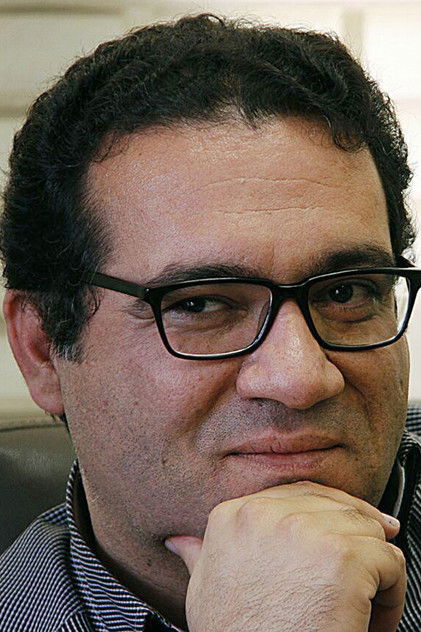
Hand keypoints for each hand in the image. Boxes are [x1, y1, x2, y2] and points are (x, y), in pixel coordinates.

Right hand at [165, 482, 405, 631]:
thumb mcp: (205, 592)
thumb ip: (200, 555)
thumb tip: (180, 541)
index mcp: (233, 516)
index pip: (297, 494)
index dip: (325, 520)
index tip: (339, 541)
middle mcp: (267, 514)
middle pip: (335, 505)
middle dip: (354, 538)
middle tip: (363, 574)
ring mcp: (305, 531)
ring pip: (366, 528)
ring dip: (374, 566)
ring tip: (365, 602)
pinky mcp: (343, 557)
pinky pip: (390, 559)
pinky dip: (392, 591)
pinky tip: (374, 616)